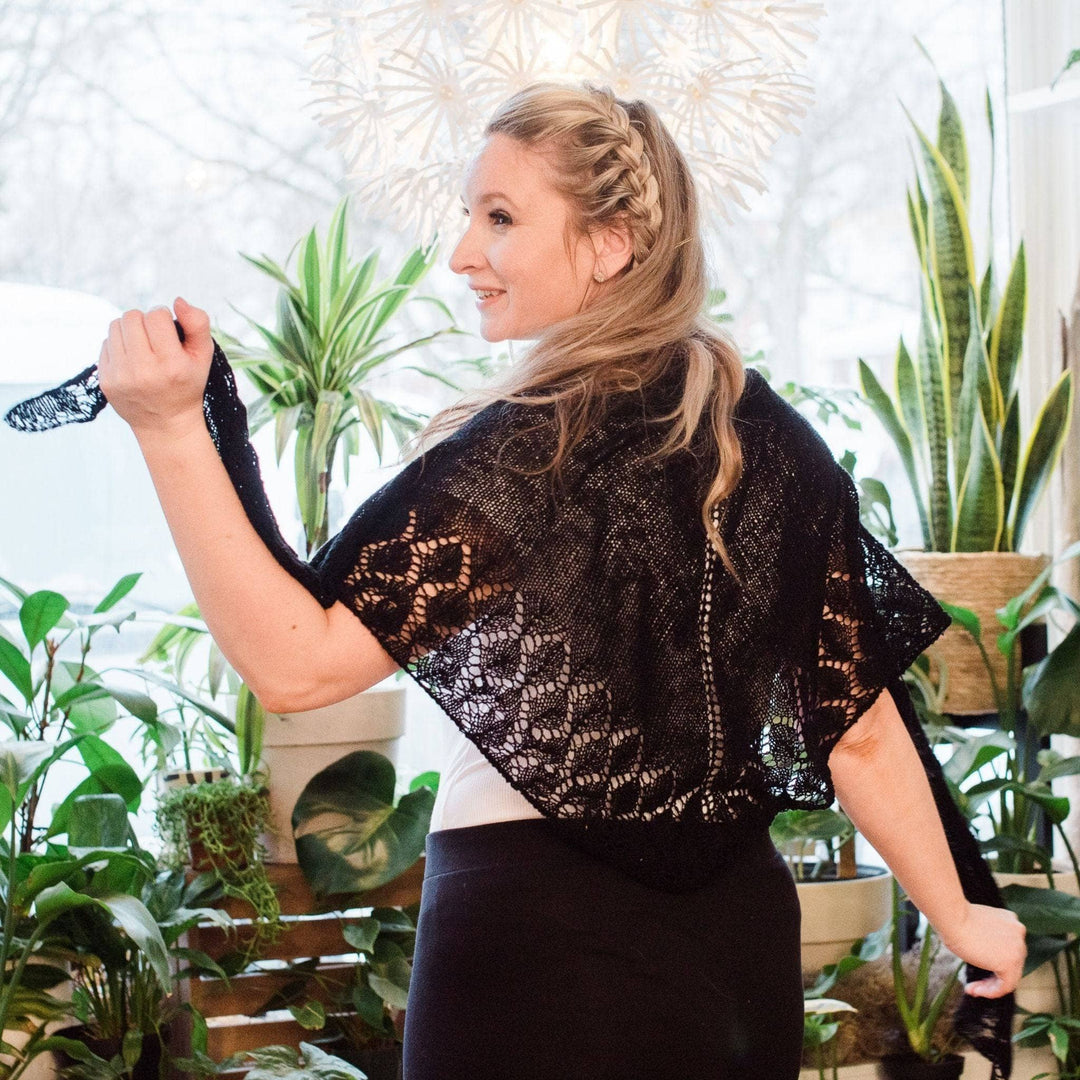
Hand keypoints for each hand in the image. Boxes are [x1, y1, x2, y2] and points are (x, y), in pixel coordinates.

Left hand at [98, 297, 212, 437]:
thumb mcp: (203, 356)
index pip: (156, 316)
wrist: (166, 424)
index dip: (164, 318)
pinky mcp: (106, 380)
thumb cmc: (187, 385)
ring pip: (116, 326)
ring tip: (143, 347)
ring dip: (130, 331)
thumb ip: (198, 324)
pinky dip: (120, 346)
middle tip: (154, 338)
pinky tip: (132, 360)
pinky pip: (106, 343)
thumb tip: (177, 301)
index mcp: (171, 364)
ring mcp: (121, 376)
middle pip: (132, 317)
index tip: (168, 333)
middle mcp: (144, 371)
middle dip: (144, 322)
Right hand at [940, 902, 1026, 997]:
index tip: (977, 963)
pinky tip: (975, 990)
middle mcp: (1019, 933)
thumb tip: (985, 953)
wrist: (953, 918)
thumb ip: (989, 936)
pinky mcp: (1010, 963)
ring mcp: (1017, 949)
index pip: (1008, 948)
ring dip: (989, 986)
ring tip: (972, 989)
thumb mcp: (978, 925)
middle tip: (975, 983)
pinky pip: (1005, 985)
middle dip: (992, 975)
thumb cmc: (956, 918)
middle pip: (1011, 963)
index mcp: (1011, 921)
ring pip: (1009, 976)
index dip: (993, 960)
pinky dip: (991, 991)